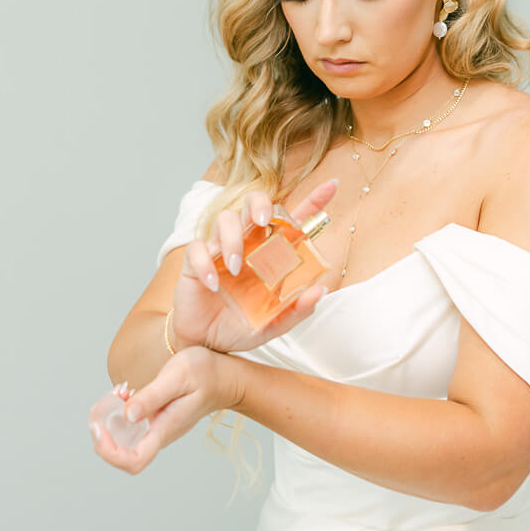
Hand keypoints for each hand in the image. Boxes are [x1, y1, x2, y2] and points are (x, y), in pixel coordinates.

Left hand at [88, 344, 239, 473]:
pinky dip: (120, 413)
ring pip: (125, 440)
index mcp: (164, 429)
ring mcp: (159, 429)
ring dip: (111, 422)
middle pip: (123, 454)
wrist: (226, 377)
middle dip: (103, 434)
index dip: (110, 452)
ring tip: (116, 394)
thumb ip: (153, 396)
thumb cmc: (206, 373)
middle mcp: (160, 435)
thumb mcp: (178, 376)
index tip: (100, 428)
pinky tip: (126, 393)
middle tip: (103, 405)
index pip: (134, 461)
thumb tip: (127, 415)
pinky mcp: (158, 420)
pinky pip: (133, 427)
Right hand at [171, 177, 337, 355]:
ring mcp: (221, 250)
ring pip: (226, 219)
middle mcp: (248, 244)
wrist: (207, 345)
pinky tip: (213, 284)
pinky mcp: (196, 261)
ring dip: (232, 239)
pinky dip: (206, 263)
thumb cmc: (241, 326)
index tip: (333, 186)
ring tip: (235, 268)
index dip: (313, 201)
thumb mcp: (275, 324)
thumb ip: (298, 309)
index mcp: (271, 254)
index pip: (293, 220)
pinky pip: (198, 248)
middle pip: (254, 203)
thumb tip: (320, 290)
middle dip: (259, 203)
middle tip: (262, 220)